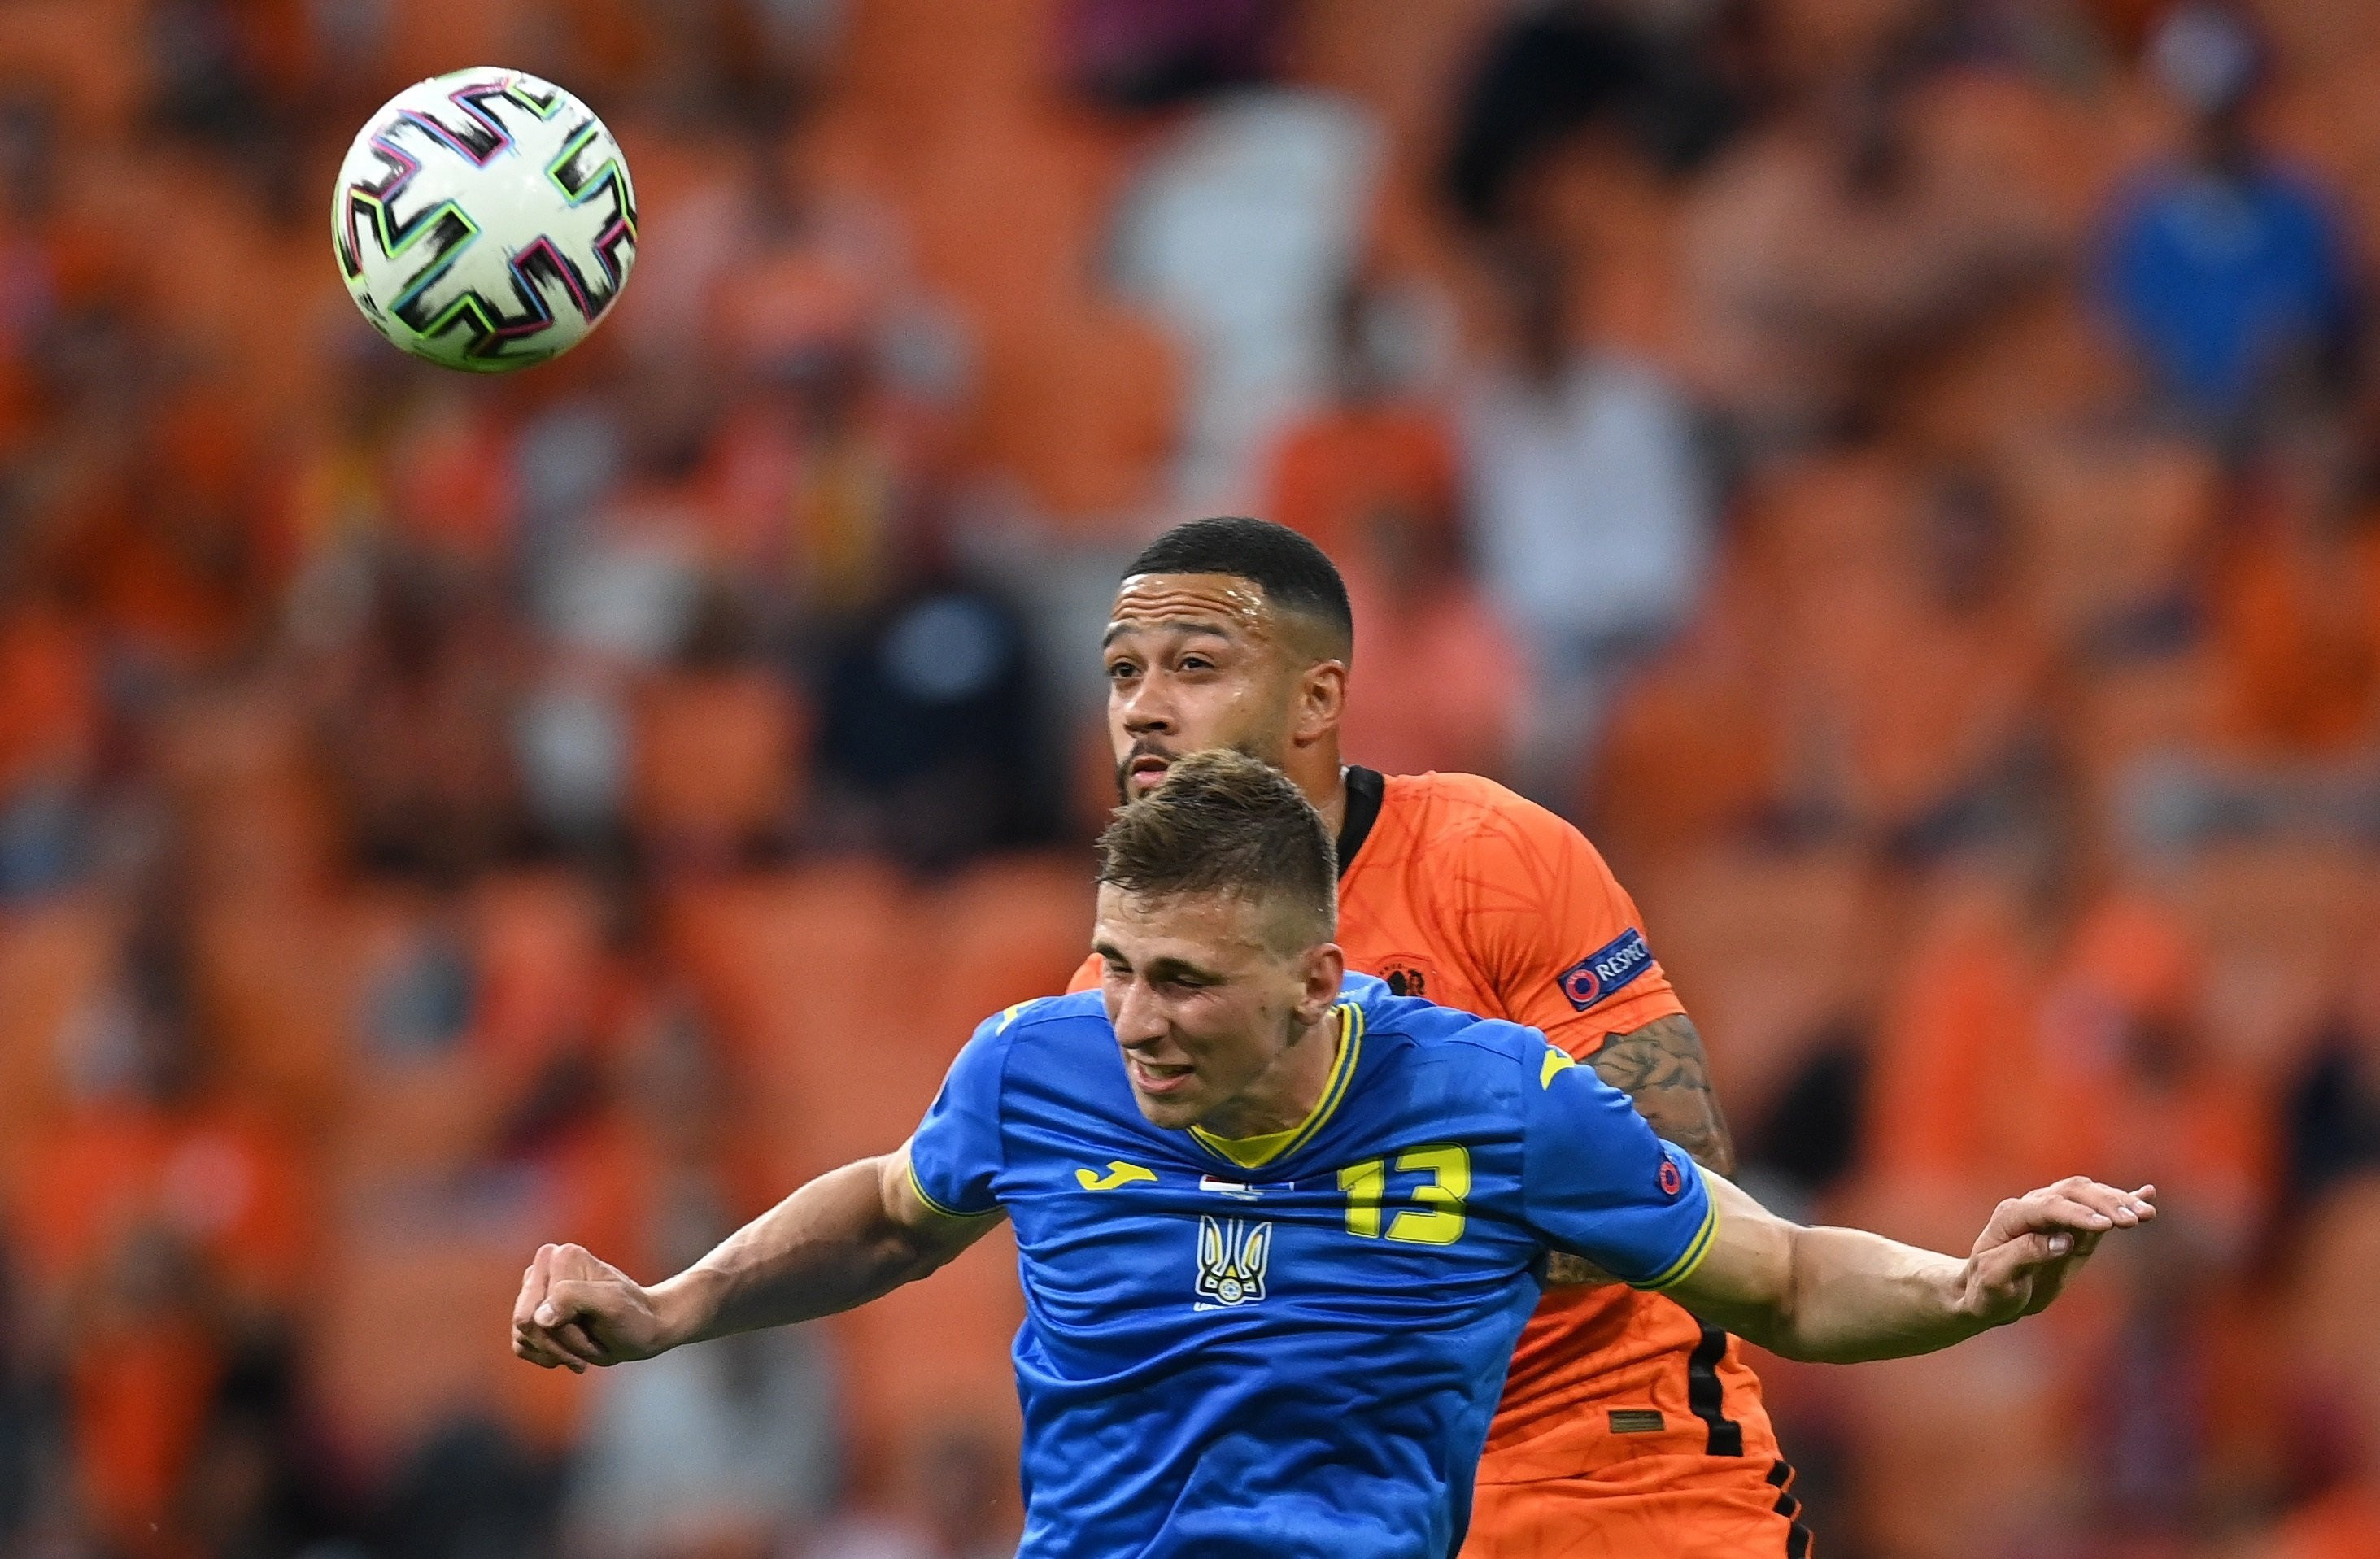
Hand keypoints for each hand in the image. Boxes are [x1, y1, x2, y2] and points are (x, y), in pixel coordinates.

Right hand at [511, 1243, 672, 1372]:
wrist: (641, 1330)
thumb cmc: (631, 1315)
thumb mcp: (611, 1304)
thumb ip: (574, 1298)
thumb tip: (538, 1315)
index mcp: (560, 1257)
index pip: (537, 1310)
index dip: (566, 1331)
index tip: (596, 1326)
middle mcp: (542, 1269)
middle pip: (526, 1324)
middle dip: (561, 1343)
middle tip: (592, 1342)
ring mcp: (534, 1292)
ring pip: (523, 1337)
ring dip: (558, 1351)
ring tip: (587, 1345)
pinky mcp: (532, 1314)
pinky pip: (522, 1346)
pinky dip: (548, 1355)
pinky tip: (572, 1351)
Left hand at [1956, 1177, 2156, 1329]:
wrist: (1987, 1293)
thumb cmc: (1986, 1289)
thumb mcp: (1995, 1277)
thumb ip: (2023, 1255)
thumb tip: (2062, 1240)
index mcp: (2011, 1216)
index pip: (2048, 1207)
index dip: (2077, 1214)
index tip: (2106, 1227)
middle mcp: (2033, 1206)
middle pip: (2072, 1192)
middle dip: (2104, 1203)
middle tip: (2133, 1219)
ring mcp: (2054, 1212)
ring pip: (2088, 1195)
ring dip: (2118, 1201)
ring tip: (2146, 1214)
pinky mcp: (2073, 1225)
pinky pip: (2097, 1208)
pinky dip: (2122, 1200)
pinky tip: (2147, 1194)